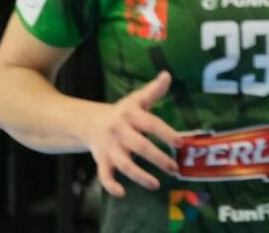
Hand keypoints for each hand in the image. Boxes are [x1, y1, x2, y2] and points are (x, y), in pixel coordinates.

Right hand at [80, 71, 180, 196]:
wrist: (88, 122)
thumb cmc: (122, 112)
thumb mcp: (137, 99)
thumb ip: (154, 90)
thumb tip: (167, 74)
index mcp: (131, 115)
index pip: (151, 124)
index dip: (165, 133)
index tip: (180, 143)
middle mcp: (120, 132)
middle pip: (140, 146)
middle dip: (158, 158)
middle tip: (175, 168)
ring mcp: (110, 148)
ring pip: (124, 164)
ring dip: (139, 176)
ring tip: (156, 185)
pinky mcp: (101, 160)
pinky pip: (104, 175)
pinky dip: (110, 185)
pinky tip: (122, 193)